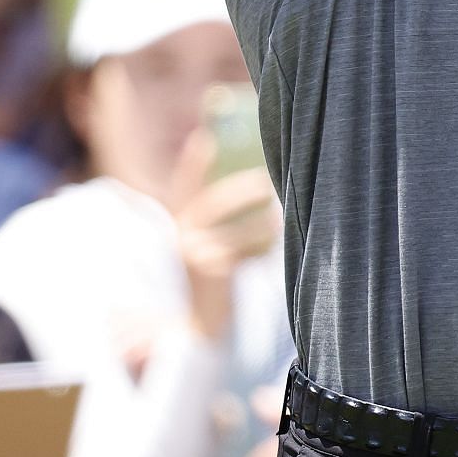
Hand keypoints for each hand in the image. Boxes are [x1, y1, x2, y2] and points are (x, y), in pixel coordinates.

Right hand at [172, 130, 279, 339]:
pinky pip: (242, 251)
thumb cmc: (216, 270)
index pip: (183, 184)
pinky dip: (261, 247)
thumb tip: (250, 177)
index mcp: (180, 221)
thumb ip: (217, 214)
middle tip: (265, 180)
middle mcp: (182, 234)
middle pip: (212, 203)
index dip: (192, 161)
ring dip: (259, 222)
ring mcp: (194, 254)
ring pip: (233, 229)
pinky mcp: (210, 272)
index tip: (205, 136)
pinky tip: (275, 245)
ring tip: (277, 215)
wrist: (205, 320)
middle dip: (240, 190)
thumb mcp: (208, 239)